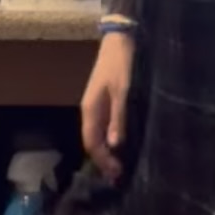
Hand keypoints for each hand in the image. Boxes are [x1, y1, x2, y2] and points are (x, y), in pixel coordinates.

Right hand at [81, 31, 134, 181]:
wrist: (121, 38)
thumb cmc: (123, 64)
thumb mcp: (125, 91)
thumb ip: (119, 118)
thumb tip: (114, 146)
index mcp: (91, 109)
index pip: (91, 143)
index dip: (102, 161)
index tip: (117, 174)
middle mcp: (90, 110)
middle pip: (92, 141)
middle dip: (103, 159)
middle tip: (119, 175)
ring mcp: (96, 105)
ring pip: (97, 134)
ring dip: (106, 150)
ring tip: (120, 164)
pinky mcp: (104, 100)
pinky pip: (103, 125)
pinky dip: (110, 138)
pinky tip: (121, 143)